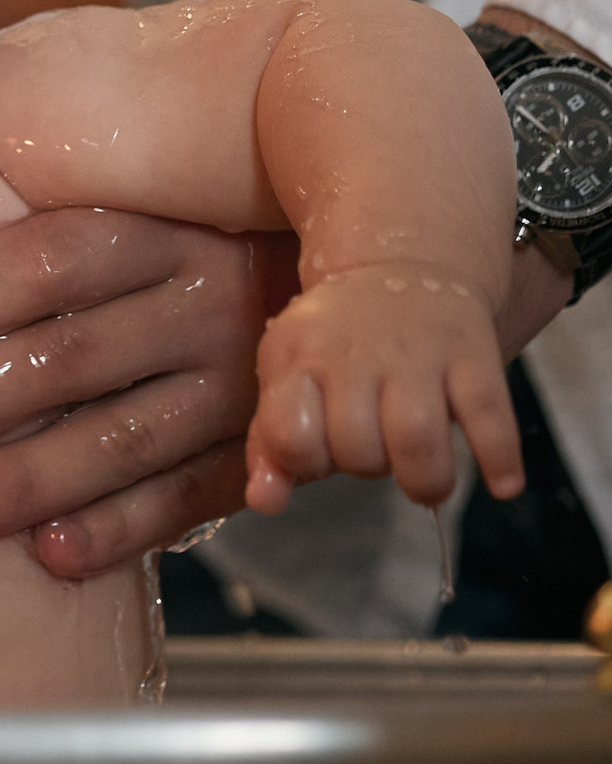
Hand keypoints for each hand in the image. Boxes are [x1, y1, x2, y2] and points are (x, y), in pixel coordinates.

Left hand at [0, 207, 293, 577]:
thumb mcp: (119, 199)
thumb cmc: (157, 248)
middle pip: (75, 354)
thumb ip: (21, 207)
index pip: (55, 258)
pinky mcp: (253, 458)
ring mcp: (238, 389)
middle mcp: (208, 304)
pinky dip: (114, 531)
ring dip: (28, 477)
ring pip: (122, 439)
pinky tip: (48, 555)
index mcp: (161, 230)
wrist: (313, 298)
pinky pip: (182, 501)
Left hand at [246, 260, 522, 511]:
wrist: (398, 260)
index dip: (305, 461)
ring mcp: (418, 353)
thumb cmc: (333, 342)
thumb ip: (269, 443)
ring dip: (426, 480)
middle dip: (367, 469)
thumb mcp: (286, 376)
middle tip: (379, 456)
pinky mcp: (473, 356)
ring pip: (417, 436)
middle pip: (356, 445)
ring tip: (427, 483)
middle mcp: (355, 352)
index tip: (322, 455)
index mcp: (299, 356)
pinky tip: (500, 484)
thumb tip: (264, 502)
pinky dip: (500, 458)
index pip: (289, 433)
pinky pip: (491, 415)